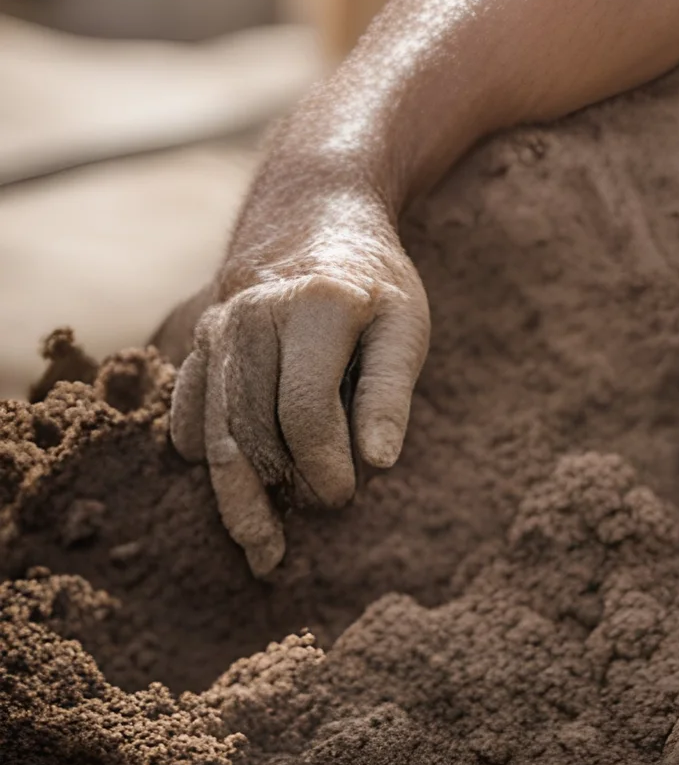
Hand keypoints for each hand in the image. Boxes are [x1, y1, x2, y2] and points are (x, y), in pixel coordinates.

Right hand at [168, 181, 429, 576]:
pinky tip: (232, 489)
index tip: (345, 496)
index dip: (323, 466)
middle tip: (289, 549)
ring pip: (212, 432)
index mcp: (314, 305)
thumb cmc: (373, 281)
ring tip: (259, 547)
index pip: (303, 411)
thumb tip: (378, 464)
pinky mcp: (197, 343)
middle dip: (271, 497)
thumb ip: (392, 392)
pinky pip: (188, 414)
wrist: (315, 215)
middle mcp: (252, 314)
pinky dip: (205, 458)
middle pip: (250, 430)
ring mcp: (217, 328)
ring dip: (232, 497)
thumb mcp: (404, 322)